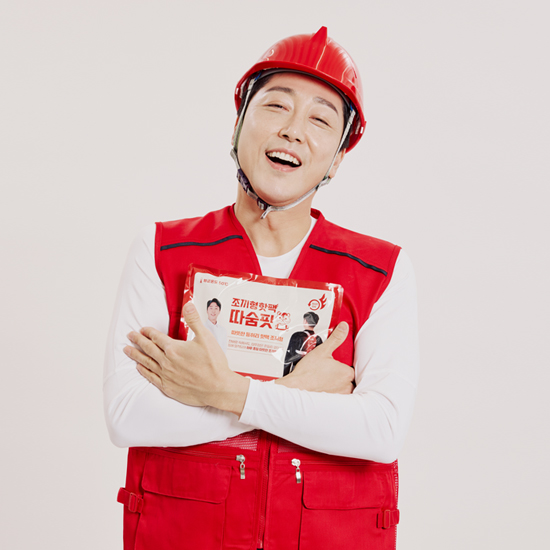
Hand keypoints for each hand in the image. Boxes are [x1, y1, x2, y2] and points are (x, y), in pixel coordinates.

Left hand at [123, 302, 249, 414]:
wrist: (217, 388)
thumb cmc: (214, 363)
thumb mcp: (206, 337)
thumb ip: (194, 320)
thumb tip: (188, 305)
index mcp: (174, 348)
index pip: (157, 337)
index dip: (148, 332)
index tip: (142, 329)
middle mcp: (167, 362)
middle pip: (148, 349)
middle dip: (138, 341)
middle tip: (129, 336)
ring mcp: (166, 375)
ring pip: (146, 363)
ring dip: (136, 355)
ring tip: (127, 350)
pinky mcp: (168, 387)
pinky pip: (151, 378)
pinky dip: (143, 371)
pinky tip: (138, 368)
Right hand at [275, 322, 354, 393]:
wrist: (295, 387)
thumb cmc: (308, 371)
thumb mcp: (322, 350)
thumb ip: (336, 338)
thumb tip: (344, 327)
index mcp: (347, 373)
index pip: (354, 368)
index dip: (346, 365)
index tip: (339, 363)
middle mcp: (346, 386)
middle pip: (351, 379)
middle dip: (343, 375)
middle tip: (332, 370)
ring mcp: (339, 395)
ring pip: (345, 388)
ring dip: (340, 384)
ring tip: (328, 377)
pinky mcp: (332, 401)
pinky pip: (338, 396)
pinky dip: (333, 391)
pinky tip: (324, 386)